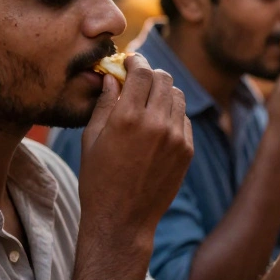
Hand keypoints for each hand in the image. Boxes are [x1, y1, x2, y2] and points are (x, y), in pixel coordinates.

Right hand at [79, 54, 193, 235]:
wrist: (122, 219)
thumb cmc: (98, 179)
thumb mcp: (91, 139)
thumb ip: (104, 104)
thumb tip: (111, 77)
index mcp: (128, 117)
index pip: (141, 72)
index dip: (136, 61)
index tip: (130, 60)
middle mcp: (156, 123)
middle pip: (163, 79)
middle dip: (150, 74)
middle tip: (138, 78)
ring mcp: (176, 137)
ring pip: (177, 96)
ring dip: (163, 91)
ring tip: (148, 100)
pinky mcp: (187, 150)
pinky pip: (184, 119)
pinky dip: (172, 113)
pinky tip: (157, 122)